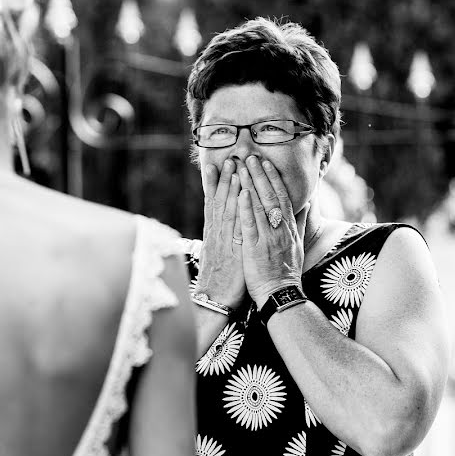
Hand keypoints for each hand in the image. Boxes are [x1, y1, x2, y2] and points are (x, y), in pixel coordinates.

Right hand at [195, 158, 246, 309]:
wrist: (214, 298)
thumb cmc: (220, 277)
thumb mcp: (218, 253)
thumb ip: (222, 237)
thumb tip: (224, 225)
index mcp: (213, 232)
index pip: (213, 203)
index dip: (215, 184)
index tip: (216, 165)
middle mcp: (216, 233)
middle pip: (220, 201)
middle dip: (224, 179)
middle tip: (229, 157)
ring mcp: (223, 240)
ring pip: (226, 208)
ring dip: (230, 186)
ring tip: (233, 167)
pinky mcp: (232, 248)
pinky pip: (236, 225)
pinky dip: (238, 208)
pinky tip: (241, 194)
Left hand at [237, 156, 307, 306]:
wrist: (281, 294)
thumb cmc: (287, 271)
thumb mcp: (299, 244)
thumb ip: (302, 222)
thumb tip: (307, 203)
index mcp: (288, 228)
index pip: (281, 197)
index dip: (273, 179)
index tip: (266, 163)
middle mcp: (280, 230)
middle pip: (270, 197)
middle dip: (260, 175)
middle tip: (250, 157)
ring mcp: (268, 238)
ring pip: (260, 206)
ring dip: (250, 184)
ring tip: (241, 167)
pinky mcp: (255, 249)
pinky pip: (251, 225)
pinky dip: (246, 208)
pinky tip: (240, 193)